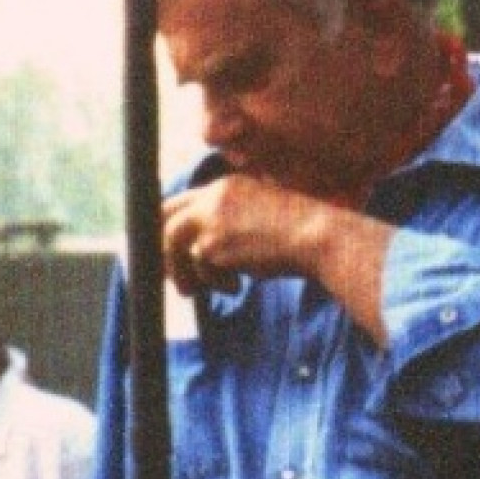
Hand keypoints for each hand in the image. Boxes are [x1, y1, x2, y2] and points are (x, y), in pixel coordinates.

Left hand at [162, 175, 394, 342]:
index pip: (180, 202)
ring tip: (197, 291)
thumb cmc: (297, 236)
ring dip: (183, 274)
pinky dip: (213, 283)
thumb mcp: (259, 220)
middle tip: (169, 276)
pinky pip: (197, 268)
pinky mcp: (212, 244)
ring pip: (171, 244)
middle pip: (162, 217)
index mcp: (225, 187)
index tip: (167, 253)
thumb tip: (201, 255)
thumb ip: (228, 226)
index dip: (167, 228)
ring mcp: (210, 218)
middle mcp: (213, 197)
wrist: (318, 238)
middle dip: (161, 249)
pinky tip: (236, 287)